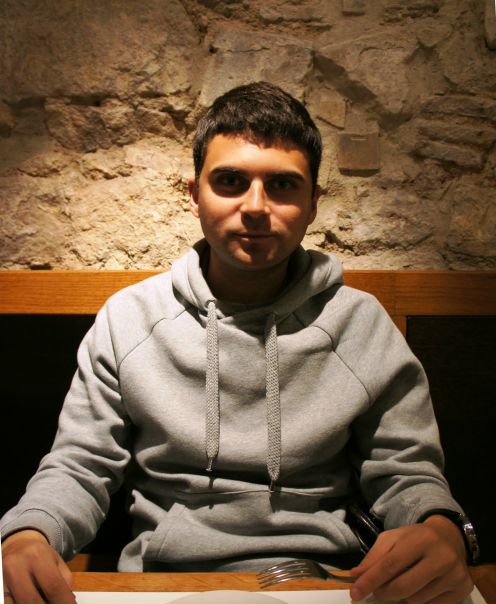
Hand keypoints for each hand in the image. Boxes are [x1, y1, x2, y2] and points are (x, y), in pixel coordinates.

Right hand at [2, 529, 75, 603]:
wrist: (17, 545)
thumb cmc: (39, 555)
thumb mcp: (56, 561)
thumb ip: (64, 581)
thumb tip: (68, 602)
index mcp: (37, 556)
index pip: (53, 585)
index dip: (64, 601)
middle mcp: (16, 566)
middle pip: (32, 601)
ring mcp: (2, 579)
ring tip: (45, 602)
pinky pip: (9, 603)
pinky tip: (30, 601)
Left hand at [349, 515, 472, 602]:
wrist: (449, 537)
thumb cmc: (416, 538)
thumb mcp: (393, 538)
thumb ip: (374, 556)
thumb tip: (356, 575)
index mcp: (421, 539)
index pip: (390, 565)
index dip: (370, 581)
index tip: (355, 593)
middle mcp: (441, 557)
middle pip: (403, 587)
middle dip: (384, 593)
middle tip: (377, 591)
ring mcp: (454, 575)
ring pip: (416, 601)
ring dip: (402, 598)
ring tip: (402, 584)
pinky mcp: (462, 590)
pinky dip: (419, 602)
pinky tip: (418, 589)